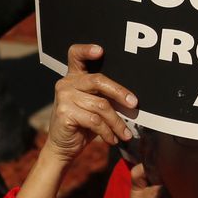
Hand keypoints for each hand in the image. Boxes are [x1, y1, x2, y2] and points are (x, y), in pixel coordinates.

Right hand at [43, 44, 136, 162]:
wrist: (63, 147)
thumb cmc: (82, 125)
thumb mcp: (93, 107)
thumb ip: (105, 97)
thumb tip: (131, 100)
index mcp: (74, 77)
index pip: (76, 55)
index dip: (87, 50)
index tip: (100, 51)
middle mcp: (66, 83)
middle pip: (98, 80)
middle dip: (119, 92)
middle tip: (134, 104)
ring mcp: (63, 97)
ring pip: (100, 105)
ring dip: (117, 122)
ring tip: (125, 133)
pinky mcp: (65, 113)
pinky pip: (95, 120)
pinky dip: (108, 131)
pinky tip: (113, 139)